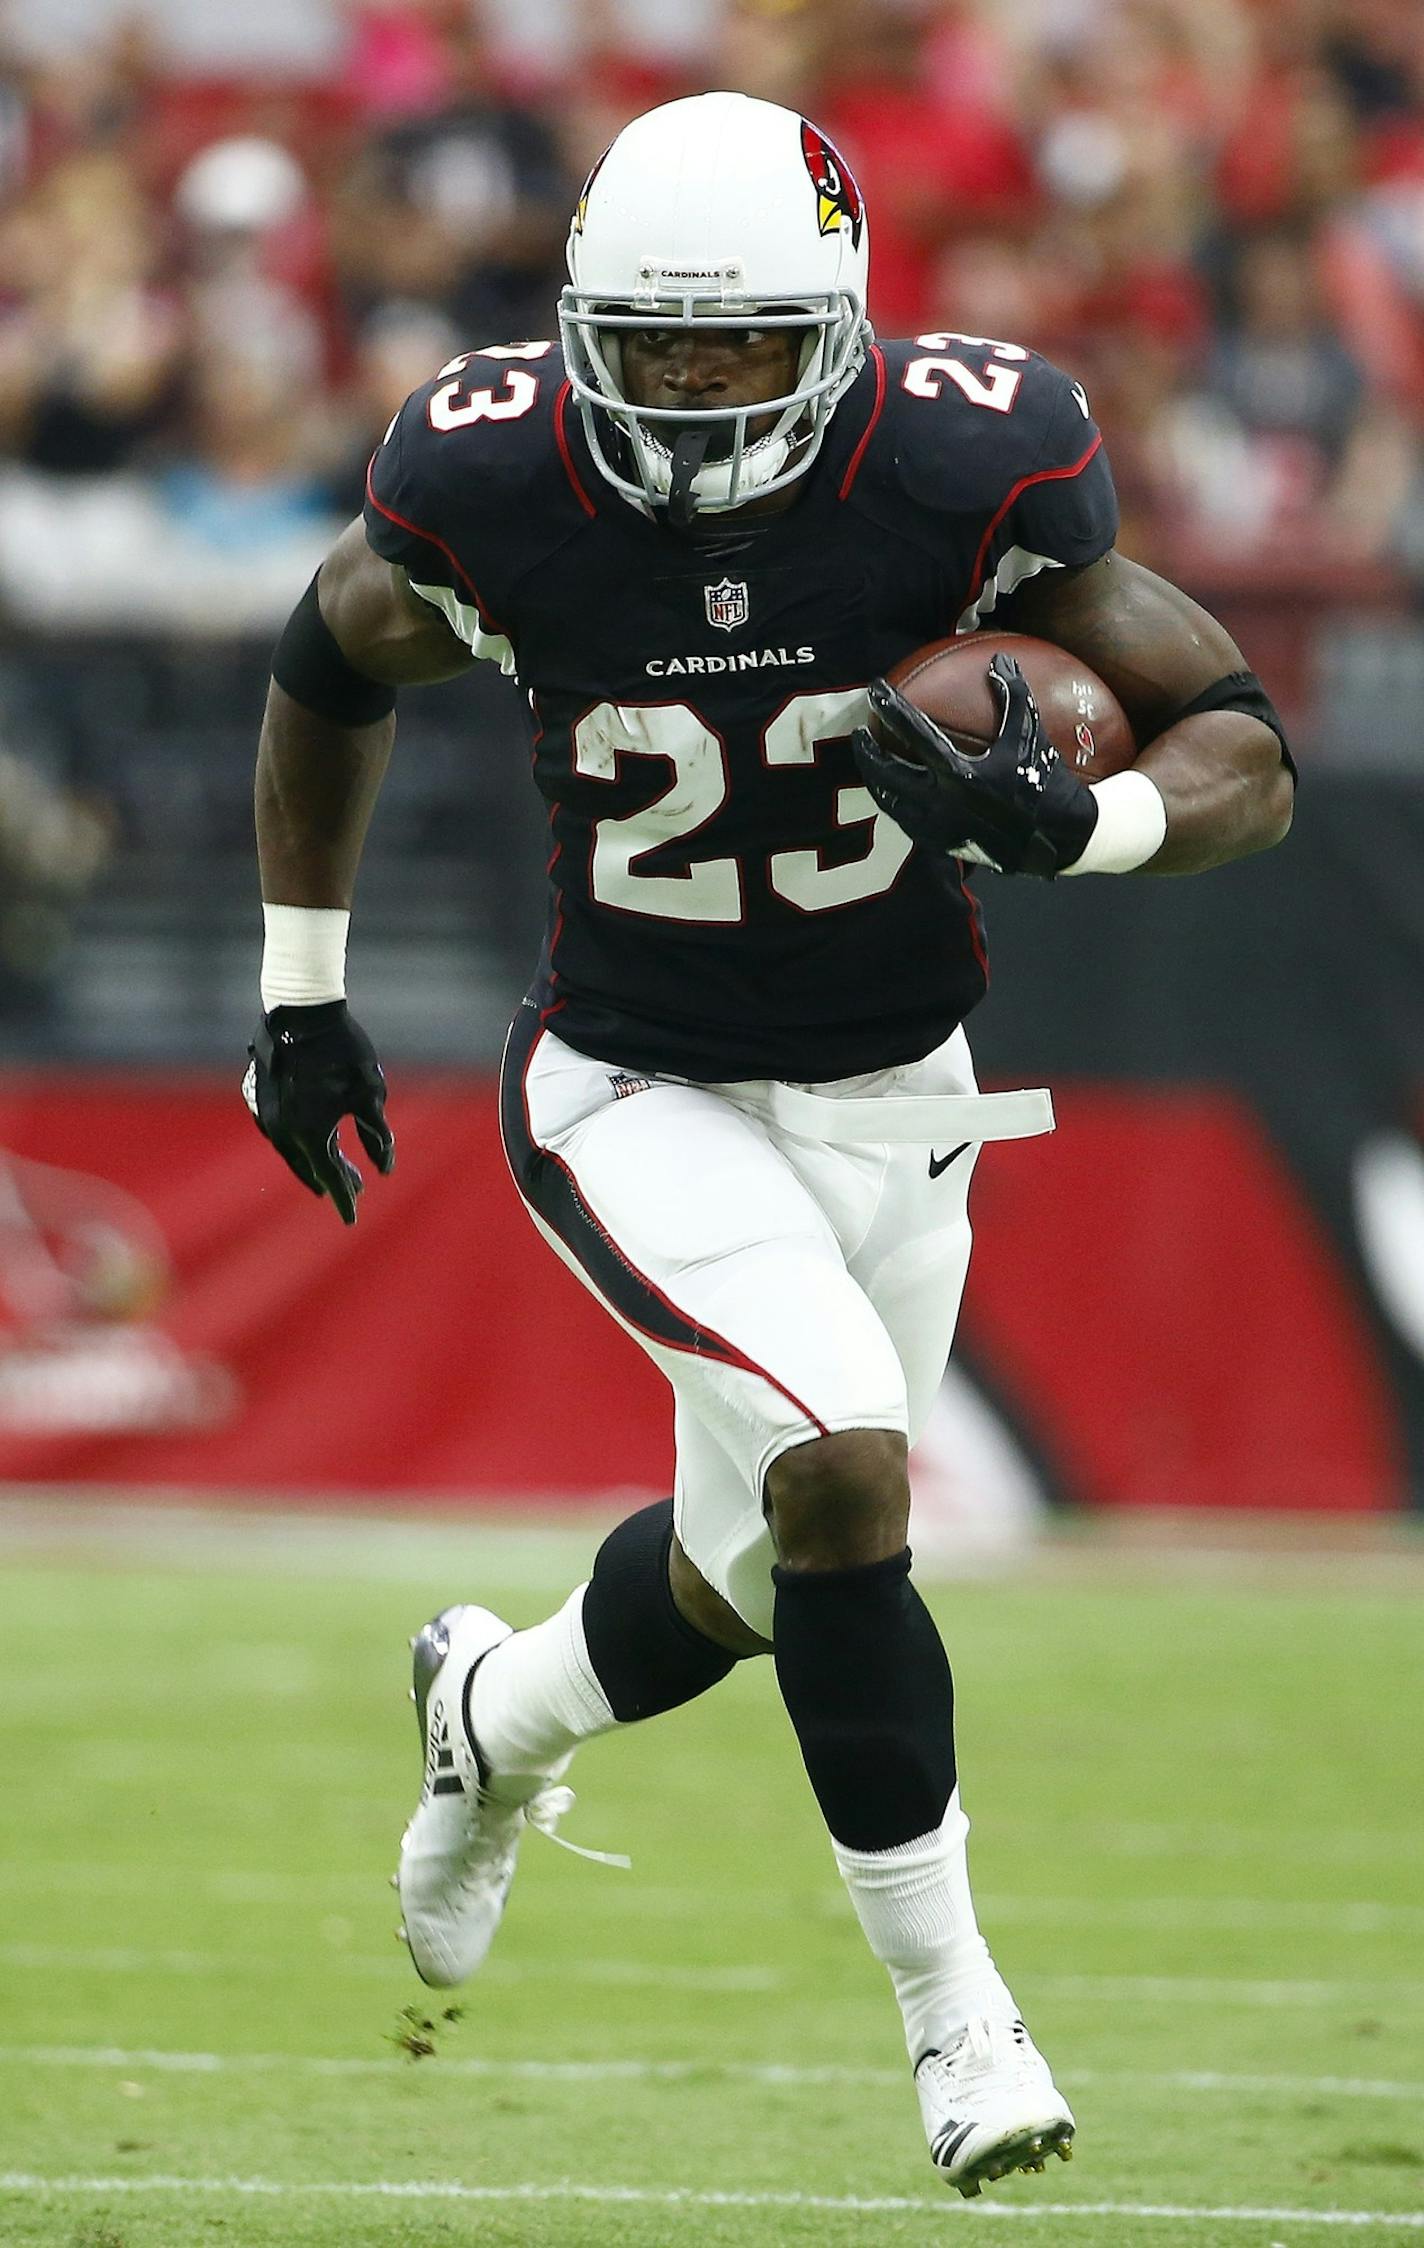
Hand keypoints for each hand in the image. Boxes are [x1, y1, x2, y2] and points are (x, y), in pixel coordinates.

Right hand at [242, 1000, 393, 1224]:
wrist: (301, 1012)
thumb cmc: (343, 1052)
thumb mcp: (371, 1094)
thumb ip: (378, 1135)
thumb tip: (384, 1167)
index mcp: (310, 1135)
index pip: (331, 1177)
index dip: (344, 1199)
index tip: (352, 1219)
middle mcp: (282, 1131)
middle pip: (310, 1166)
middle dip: (334, 1178)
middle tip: (356, 1187)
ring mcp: (266, 1115)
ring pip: (292, 1150)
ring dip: (315, 1159)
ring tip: (337, 1165)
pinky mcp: (258, 1098)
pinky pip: (280, 1132)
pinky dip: (299, 1141)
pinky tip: (311, 1138)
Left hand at [852, 652, 1098, 878]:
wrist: (1056, 839)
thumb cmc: (1045, 782)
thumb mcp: (1031, 735)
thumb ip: (1014, 695)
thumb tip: (1000, 660)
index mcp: (960, 773)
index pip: (914, 732)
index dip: (891, 707)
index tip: (875, 690)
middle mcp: (943, 802)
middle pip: (888, 774)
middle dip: (867, 753)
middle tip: (858, 734)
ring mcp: (939, 828)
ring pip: (892, 803)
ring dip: (876, 781)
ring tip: (870, 763)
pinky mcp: (942, 845)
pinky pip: (907, 823)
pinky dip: (897, 805)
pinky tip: (894, 793)